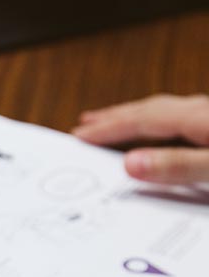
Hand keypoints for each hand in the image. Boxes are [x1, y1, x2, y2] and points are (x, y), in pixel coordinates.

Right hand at [72, 94, 208, 184]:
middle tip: (86, 122)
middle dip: (115, 117)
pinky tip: (164, 133)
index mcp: (198, 117)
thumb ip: (178, 165)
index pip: (141, 120)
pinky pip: (180, 120)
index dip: (108, 129)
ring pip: (165, 113)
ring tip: (116, 123)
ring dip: (135, 118)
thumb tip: (131, 164)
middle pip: (149, 111)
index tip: (80, 136)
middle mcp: (203, 111)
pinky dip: (158, 125)